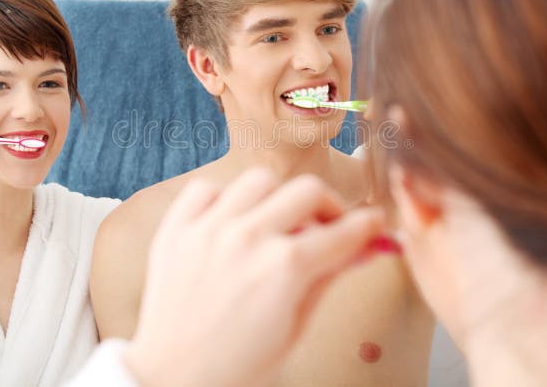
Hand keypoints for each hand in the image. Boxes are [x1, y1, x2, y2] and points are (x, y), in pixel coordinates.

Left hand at [125, 168, 387, 386]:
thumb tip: (363, 248)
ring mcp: (208, 229)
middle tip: (328, 225)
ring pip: (259, 180)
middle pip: (307, 190)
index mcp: (285, 268)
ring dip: (277, 198)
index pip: (343, 231)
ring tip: (276, 223)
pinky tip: (232, 221)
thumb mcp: (295, 327)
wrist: (174, 380)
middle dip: (328, 207)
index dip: (367, 225)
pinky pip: (206, 187)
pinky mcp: (176, 230)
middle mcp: (247, 238)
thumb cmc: (237, 368)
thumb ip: (328, 277)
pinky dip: (224, 198)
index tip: (372, 222)